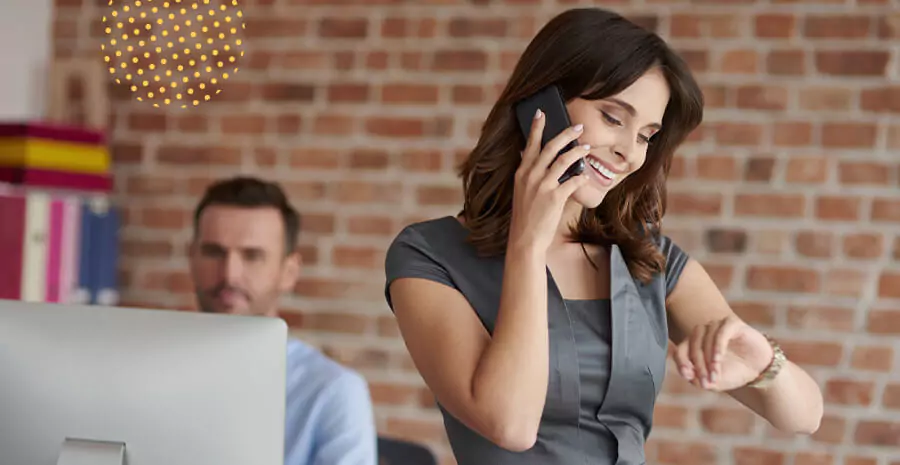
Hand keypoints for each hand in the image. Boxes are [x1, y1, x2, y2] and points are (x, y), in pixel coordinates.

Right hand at [507, 109, 590, 253]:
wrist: (525, 239)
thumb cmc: (525, 216)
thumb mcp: (520, 191)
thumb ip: (526, 173)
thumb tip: (527, 155)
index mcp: (522, 173)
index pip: (530, 144)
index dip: (537, 127)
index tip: (542, 113)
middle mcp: (531, 176)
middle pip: (550, 147)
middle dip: (565, 134)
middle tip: (578, 126)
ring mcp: (542, 186)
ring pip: (563, 161)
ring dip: (577, 152)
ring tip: (587, 147)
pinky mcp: (554, 198)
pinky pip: (572, 182)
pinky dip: (581, 178)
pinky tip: (586, 177)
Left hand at [672, 316, 774, 391]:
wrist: (760, 369)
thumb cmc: (734, 373)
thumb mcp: (715, 382)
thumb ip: (700, 380)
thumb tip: (688, 377)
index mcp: (694, 344)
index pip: (680, 351)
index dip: (681, 363)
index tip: (688, 376)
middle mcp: (703, 332)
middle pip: (692, 345)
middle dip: (698, 365)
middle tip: (706, 381)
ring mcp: (717, 326)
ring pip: (704, 338)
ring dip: (708, 359)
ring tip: (715, 375)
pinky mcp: (732, 323)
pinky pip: (720, 332)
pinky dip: (717, 346)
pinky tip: (718, 360)